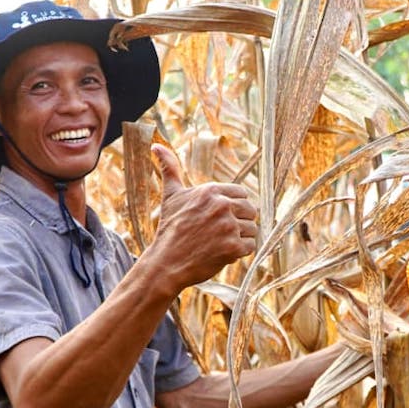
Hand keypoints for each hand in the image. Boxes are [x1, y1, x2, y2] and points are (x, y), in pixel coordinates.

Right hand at [149, 143, 257, 288]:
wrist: (166, 263)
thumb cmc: (169, 229)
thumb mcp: (171, 195)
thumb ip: (170, 168)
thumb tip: (156, 145)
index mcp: (211, 191)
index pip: (242, 193)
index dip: (234, 207)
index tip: (220, 218)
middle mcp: (221, 205)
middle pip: (251, 210)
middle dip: (240, 222)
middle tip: (221, 233)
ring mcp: (228, 226)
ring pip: (252, 229)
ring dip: (240, 238)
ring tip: (220, 243)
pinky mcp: (233, 247)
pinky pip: (250, 246)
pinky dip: (240, 253)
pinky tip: (222, 253)